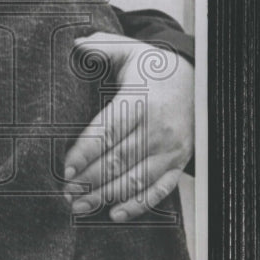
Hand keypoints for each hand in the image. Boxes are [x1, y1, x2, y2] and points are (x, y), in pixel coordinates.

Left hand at [63, 32, 193, 221]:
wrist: (196, 79)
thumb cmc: (152, 67)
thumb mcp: (129, 50)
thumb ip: (101, 47)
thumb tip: (74, 45)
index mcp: (140, 101)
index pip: (108, 130)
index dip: (86, 152)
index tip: (64, 169)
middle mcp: (157, 128)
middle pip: (118, 161)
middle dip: (89, 181)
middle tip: (63, 195)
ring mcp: (170, 148)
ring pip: (135, 179)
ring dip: (105, 197)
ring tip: (78, 207)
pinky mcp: (178, 162)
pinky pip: (160, 189)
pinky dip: (138, 205)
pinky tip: (115, 214)